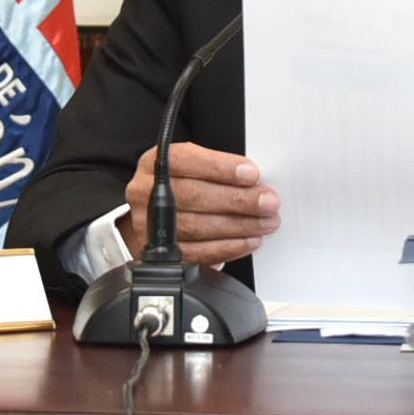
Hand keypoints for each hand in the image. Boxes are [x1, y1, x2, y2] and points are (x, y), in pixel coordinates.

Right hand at [119, 143, 277, 266]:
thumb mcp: (192, 167)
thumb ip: (218, 170)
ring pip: (197, 227)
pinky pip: (197, 253)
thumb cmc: (181, 185)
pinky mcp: (156, 253)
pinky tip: (248, 241)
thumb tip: (256, 182)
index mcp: (154, 163)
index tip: (251, 173)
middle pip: (194, 196)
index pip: (185, 161)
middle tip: (268, 203)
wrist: (150, 215)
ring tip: (265, 223)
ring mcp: (147, 225)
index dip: (220, 167)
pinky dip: (227, 247)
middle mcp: (145, 192)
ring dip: (238, 226)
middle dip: (237, 200)